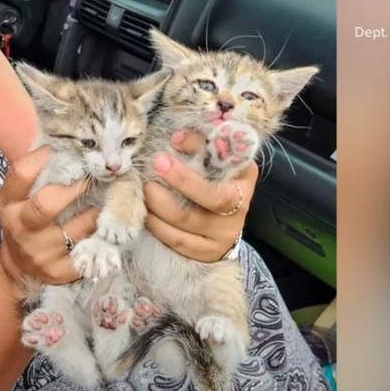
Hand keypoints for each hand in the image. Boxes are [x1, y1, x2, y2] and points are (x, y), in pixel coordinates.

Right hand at [0, 145, 97, 283]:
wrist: (19, 267)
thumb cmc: (25, 220)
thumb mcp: (18, 198)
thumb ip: (36, 173)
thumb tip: (61, 138)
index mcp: (9, 204)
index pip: (21, 174)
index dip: (42, 156)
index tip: (59, 148)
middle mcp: (21, 228)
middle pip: (47, 204)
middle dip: (76, 188)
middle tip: (93, 177)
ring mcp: (41, 252)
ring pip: (78, 228)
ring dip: (96, 211)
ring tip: (106, 201)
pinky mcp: (60, 271)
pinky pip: (88, 250)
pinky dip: (101, 236)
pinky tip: (106, 227)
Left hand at [144, 130, 257, 261]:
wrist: (222, 225)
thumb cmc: (213, 184)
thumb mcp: (214, 162)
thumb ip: (202, 147)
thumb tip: (177, 138)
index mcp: (244, 178)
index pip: (228, 162)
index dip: (201, 149)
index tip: (175, 139)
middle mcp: (240, 208)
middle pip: (214, 197)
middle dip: (181, 179)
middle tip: (156, 163)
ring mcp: (224, 234)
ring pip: (187, 220)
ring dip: (159, 202)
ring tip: (146, 188)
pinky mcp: (206, 252)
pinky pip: (176, 240)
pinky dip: (156, 224)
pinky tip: (146, 211)